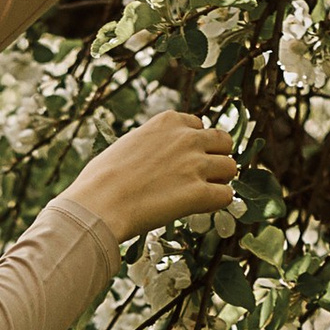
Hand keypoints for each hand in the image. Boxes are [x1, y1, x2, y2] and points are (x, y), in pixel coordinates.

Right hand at [70, 108, 237, 242]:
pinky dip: (217, 203)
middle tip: (200, 177)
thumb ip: (152, 144)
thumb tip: (156, 157)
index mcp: (168, 121)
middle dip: (215, 157)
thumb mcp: (128, 144)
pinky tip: (198, 208)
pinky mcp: (200, 193)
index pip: (199, 125)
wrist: (99, 203)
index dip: (195, 144)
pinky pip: (227, 196)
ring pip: (230, 167)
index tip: (184, 160)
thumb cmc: (101, 179)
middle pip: (224, 142)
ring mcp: (196, 164)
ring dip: (219, 181)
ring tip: (199, 194)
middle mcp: (187, 137)